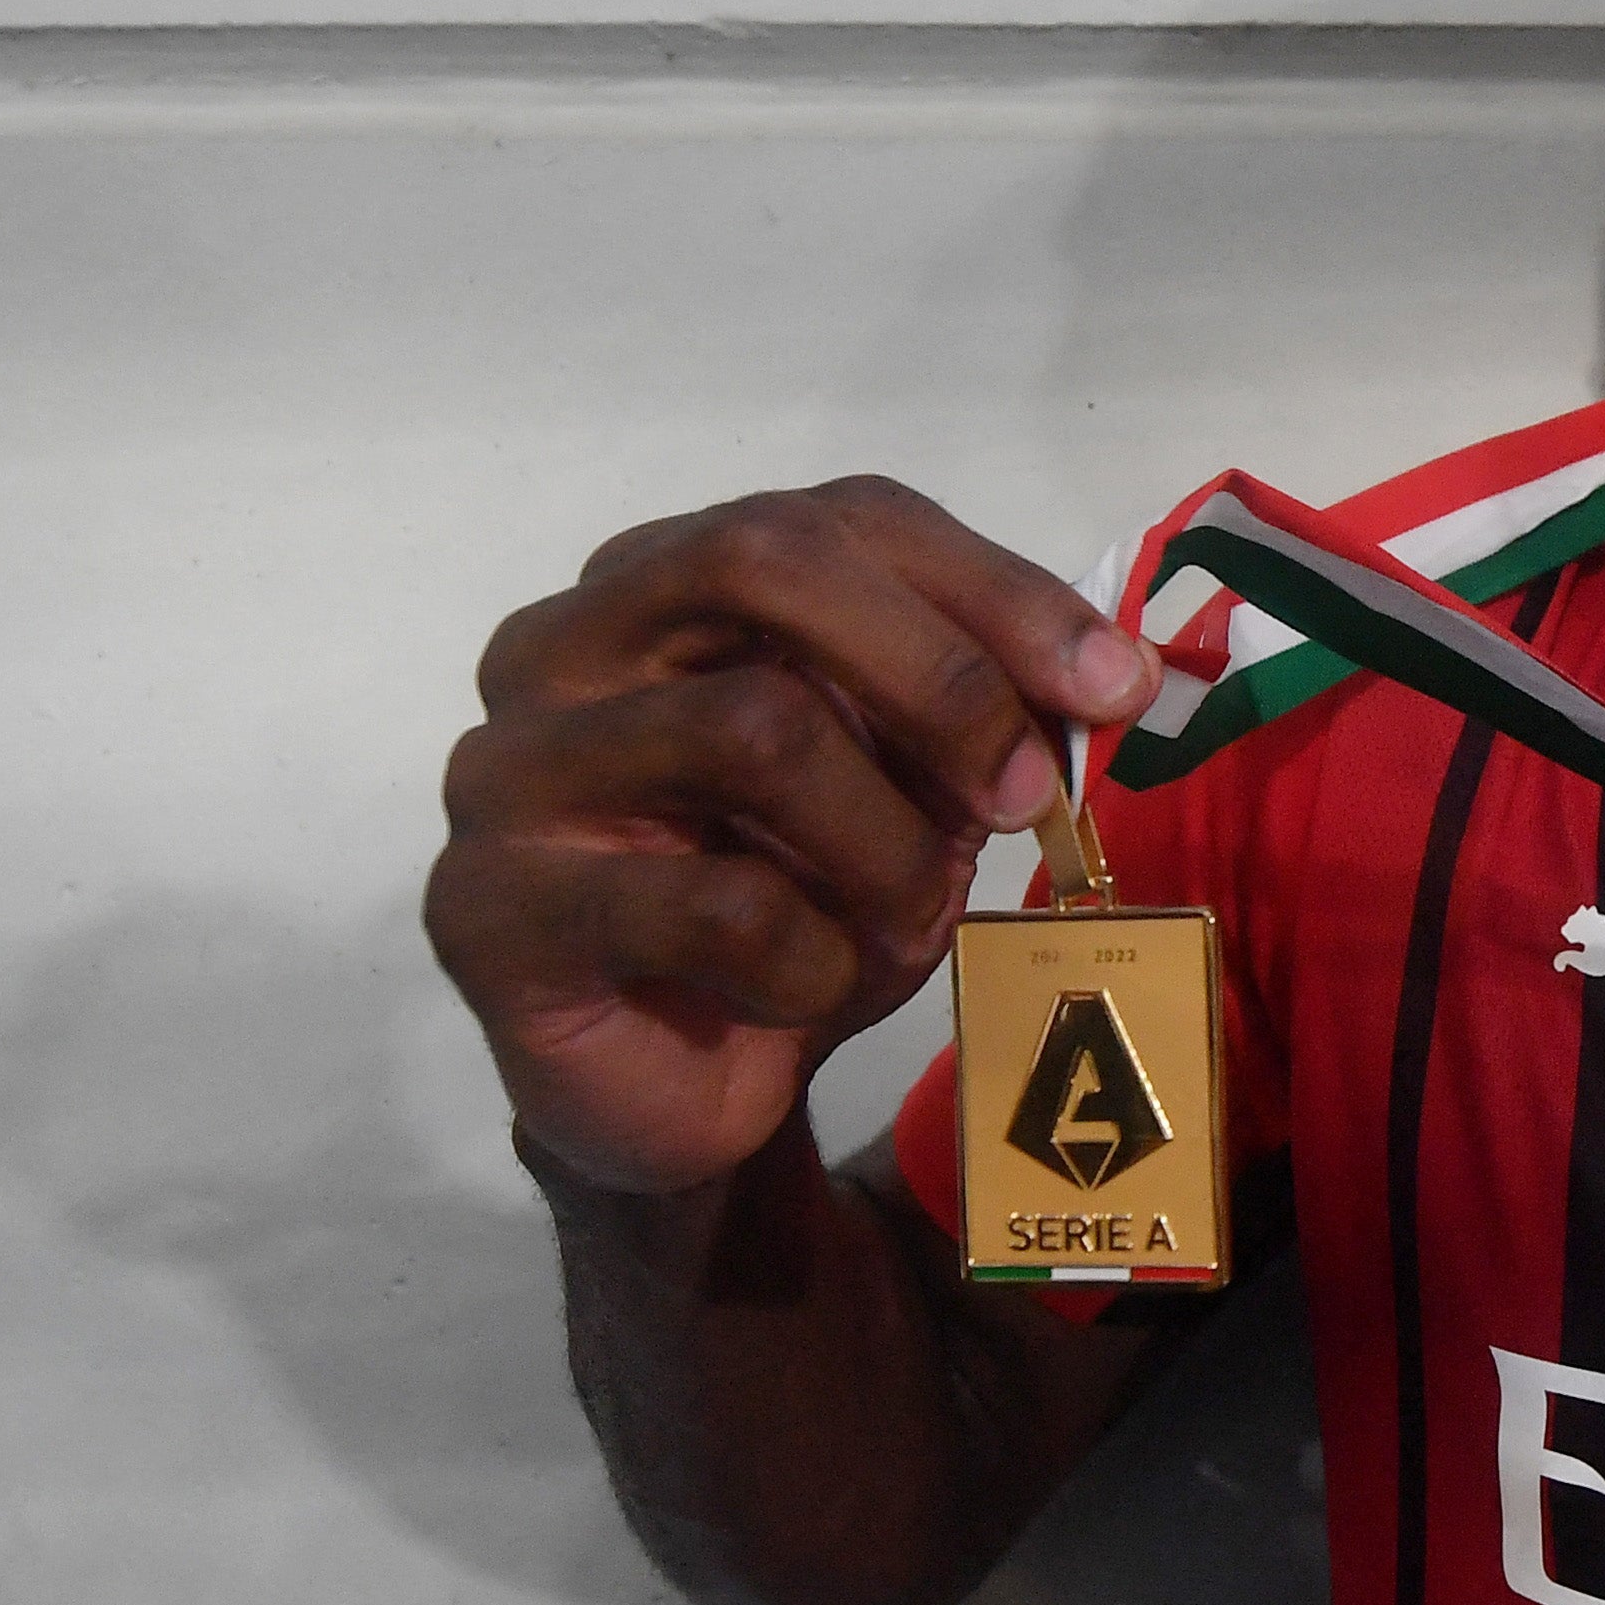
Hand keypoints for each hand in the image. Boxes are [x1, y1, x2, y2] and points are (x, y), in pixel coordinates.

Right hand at [425, 480, 1163, 1193]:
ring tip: (904, 919)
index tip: (1118, 686)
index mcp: (668, 580)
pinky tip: (806, 990)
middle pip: (764, 561)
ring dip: (885, 846)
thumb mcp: (917, 793)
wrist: (684, 1087)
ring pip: (754, 728)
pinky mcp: (487, 907)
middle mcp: (564, 642)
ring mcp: (509, 769)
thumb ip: (983, 714)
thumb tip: (1109, 677)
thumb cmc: (799, 908)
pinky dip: (812, 960)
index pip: (845, 517)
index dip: (997, 590)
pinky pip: (714, 904)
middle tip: (1028, 796)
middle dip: (940, 676)